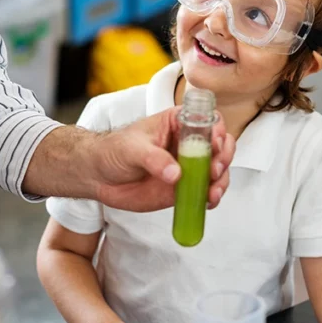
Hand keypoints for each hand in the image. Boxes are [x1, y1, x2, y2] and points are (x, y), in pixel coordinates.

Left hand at [93, 107, 235, 212]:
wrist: (98, 176)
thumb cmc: (113, 151)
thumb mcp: (132, 149)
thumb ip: (154, 159)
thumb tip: (176, 174)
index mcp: (178, 123)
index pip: (208, 120)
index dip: (217, 131)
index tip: (215, 145)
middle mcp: (188, 143)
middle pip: (220, 146)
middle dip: (223, 158)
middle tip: (214, 170)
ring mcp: (188, 166)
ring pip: (217, 170)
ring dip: (221, 181)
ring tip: (212, 192)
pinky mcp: (184, 187)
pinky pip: (205, 191)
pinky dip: (211, 197)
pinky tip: (208, 201)